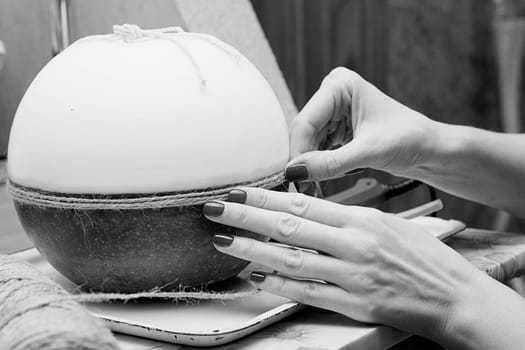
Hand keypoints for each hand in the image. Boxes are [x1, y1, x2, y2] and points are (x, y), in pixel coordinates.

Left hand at [203, 187, 491, 342]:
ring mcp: (352, 275)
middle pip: (290, 227)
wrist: (454, 296)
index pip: (304, 205)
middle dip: (248, 217)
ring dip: (254, 250)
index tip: (240, 191)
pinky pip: (309, 292)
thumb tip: (313, 215)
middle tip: (217, 209)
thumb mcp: (390, 224)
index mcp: (363, 220)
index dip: (267, 198)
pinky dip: (280, 285)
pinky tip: (257, 278)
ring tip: (225, 243)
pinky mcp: (354, 304)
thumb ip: (351, 220)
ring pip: (292, 259)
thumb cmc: (424, 256)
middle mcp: (354, 244)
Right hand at [286, 67, 438, 180]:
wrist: (430, 150)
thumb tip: (296, 172)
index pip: (306, 121)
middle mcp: (333, 95)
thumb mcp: (368, 152)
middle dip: (303, 159)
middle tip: (300, 185)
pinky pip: (317, 148)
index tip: (294, 176)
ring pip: (308, 142)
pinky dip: (318, 165)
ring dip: (309, 164)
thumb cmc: (411, 138)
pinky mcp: (337, 129)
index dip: (298, 150)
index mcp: (340, 85)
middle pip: (304, 132)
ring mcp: (334, 112)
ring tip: (312, 184)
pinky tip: (321, 177)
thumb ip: (329, 163)